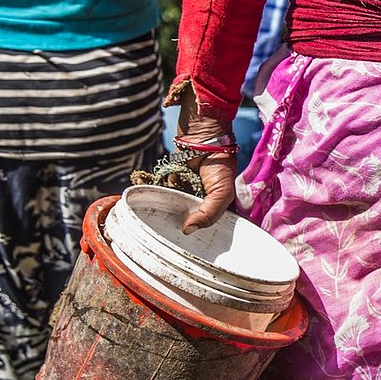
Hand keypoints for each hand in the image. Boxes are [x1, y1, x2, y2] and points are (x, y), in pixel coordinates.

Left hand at [174, 86, 237, 232]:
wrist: (203, 136)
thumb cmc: (219, 164)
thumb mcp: (222, 193)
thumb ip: (208, 214)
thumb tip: (187, 230)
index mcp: (215, 205)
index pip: (207, 225)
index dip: (199, 234)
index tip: (189, 244)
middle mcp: (200, 199)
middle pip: (188, 218)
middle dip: (180, 223)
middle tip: (171, 231)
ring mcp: (185, 190)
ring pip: (173, 206)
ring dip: (167, 208)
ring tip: (161, 215)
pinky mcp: (172, 180)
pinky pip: (163, 191)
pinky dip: (160, 192)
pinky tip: (158, 194)